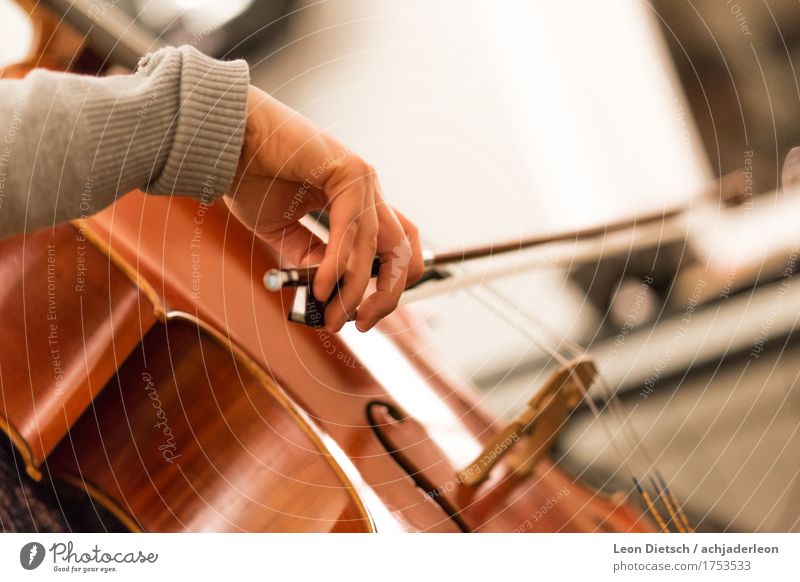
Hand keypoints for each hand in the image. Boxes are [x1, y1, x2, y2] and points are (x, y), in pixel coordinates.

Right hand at [225, 86, 423, 331]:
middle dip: (388, 295)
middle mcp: (368, 191)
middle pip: (405, 250)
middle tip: (361, 324)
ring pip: (380, 247)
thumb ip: (310, 257)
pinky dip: (339, 266)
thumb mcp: (285, 232)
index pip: (395, 250)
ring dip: (357, 290)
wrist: (227, 142)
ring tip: (332, 316)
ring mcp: (363, 179)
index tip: (361, 315)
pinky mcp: (349, 172)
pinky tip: (323, 288)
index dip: (387, 286)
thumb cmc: (252, 178)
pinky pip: (352, 231)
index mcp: (358, 203)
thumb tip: (330, 291)